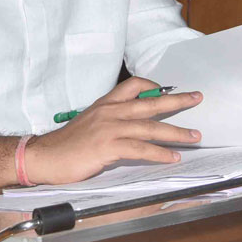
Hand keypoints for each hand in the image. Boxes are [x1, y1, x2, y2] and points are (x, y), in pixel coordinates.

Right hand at [24, 76, 202, 185]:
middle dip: (176, 101)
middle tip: (196, 98)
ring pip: (150, 127)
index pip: (133, 85)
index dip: (153, 86)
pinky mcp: (108, 147)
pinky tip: (172, 157)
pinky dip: (159, 153)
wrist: (45, 156)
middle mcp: (110, 112)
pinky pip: (141, 148)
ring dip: (176, 132)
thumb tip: (132, 124)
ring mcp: (110, 129)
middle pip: (150, 102)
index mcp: (105, 104)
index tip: (167, 89)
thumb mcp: (90, 122)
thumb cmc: (67, 144)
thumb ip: (111, 119)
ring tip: (194, 136)